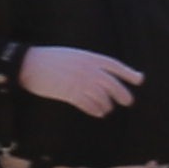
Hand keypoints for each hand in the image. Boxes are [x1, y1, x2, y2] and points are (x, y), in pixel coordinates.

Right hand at [15, 44, 139, 117]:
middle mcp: (87, 69)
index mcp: (89, 57)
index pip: (114, 65)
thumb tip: (101, 74)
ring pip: (102, 96)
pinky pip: (88, 104)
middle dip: (123, 94)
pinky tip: (98, 112)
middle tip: (128, 102)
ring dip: (107, 104)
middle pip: (112, 84)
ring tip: (107, 109)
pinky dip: (95, 110)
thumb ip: (88, 63)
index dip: (128, 73)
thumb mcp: (73, 55)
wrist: (28, 63)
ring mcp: (79, 81)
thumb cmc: (49, 59)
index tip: (140, 80)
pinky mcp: (69, 93)